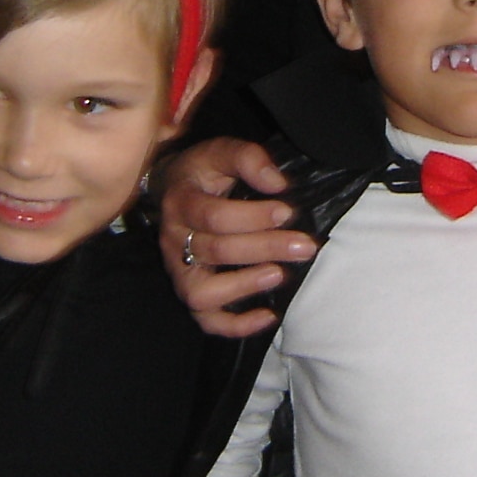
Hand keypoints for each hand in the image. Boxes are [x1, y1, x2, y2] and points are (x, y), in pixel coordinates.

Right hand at [158, 138, 314, 335]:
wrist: (172, 189)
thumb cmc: (203, 173)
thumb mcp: (220, 151)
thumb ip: (247, 158)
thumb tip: (278, 183)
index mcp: (181, 203)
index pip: (214, 216)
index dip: (253, 217)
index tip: (287, 211)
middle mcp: (174, 241)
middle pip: (216, 252)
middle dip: (265, 248)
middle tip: (304, 245)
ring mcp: (179, 272)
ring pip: (202, 293)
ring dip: (243, 287)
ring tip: (279, 275)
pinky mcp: (191, 292)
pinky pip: (206, 319)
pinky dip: (236, 325)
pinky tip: (269, 315)